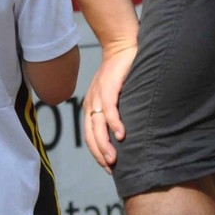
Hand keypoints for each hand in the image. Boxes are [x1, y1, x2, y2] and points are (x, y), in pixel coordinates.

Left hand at [84, 40, 134, 170]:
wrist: (121, 46)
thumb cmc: (121, 73)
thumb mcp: (116, 96)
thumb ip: (116, 112)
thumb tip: (125, 136)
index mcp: (91, 106)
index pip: (89, 134)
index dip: (97, 152)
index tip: (108, 168)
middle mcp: (91, 101)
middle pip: (91, 133)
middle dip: (100, 153)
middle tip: (111, 168)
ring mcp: (99, 93)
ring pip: (98, 124)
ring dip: (105, 143)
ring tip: (113, 158)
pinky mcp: (109, 85)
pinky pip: (109, 107)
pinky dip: (114, 122)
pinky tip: (120, 135)